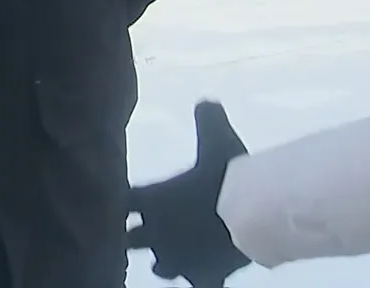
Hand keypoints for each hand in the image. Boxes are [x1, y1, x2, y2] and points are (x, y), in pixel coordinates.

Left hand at [128, 101, 251, 287]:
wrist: (251, 215)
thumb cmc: (228, 177)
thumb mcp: (219, 141)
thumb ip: (209, 121)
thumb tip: (206, 100)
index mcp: (156, 199)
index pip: (124, 201)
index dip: (120, 201)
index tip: (118, 201)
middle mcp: (159, 233)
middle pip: (130, 240)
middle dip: (132, 237)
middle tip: (135, 233)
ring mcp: (180, 259)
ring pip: (160, 268)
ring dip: (161, 261)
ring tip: (166, 257)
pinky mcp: (205, 275)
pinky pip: (200, 285)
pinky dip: (201, 281)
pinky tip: (205, 279)